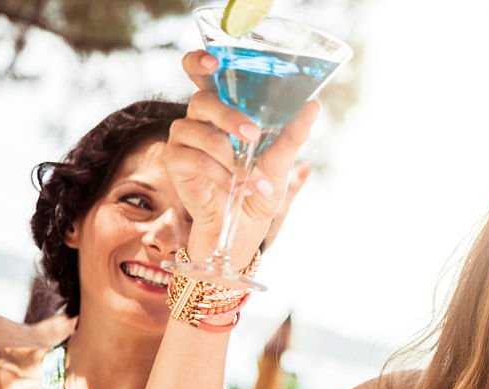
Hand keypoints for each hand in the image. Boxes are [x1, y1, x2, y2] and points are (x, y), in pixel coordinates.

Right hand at [164, 50, 319, 265]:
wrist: (243, 227)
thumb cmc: (259, 188)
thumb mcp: (280, 162)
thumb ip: (292, 134)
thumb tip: (313, 105)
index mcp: (222, 110)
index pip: (201, 74)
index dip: (200, 62)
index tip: (213, 62)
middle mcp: (199, 119)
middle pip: (202, 100)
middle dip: (228, 115)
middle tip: (253, 135)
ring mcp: (183, 139)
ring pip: (197, 130)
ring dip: (229, 156)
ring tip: (250, 178)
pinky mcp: (175, 163)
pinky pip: (194, 159)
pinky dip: (221, 175)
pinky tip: (236, 188)